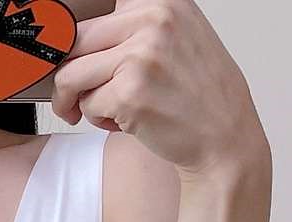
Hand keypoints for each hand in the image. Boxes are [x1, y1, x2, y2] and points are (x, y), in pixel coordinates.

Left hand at [51, 0, 268, 182]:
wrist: (224, 138)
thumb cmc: (198, 95)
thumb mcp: (177, 37)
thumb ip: (136, 27)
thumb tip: (78, 36)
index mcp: (160, 1)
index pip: (95, 13)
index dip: (79, 43)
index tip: (76, 61)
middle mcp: (152, 18)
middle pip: (75, 41)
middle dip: (67, 75)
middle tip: (73, 97)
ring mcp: (140, 55)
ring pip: (72, 75)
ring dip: (78, 100)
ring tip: (102, 111)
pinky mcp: (130, 92)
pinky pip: (87, 106)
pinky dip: (98, 121)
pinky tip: (122, 123)